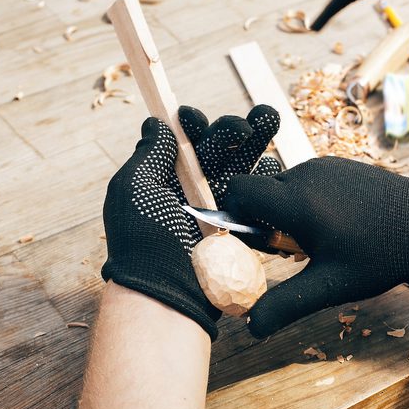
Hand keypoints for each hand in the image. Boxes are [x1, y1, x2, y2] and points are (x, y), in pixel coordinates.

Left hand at [101, 106, 281, 339]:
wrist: (169, 291)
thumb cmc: (145, 239)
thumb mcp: (133, 189)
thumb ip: (149, 153)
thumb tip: (155, 123)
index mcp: (167, 182)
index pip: (186, 144)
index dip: (193, 126)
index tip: (192, 118)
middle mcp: (194, 194)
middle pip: (220, 151)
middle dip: (234, 129)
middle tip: (246, 122)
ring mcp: (221, 212)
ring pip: (245, 170)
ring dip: (258, 144)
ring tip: (269, 123)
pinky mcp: (243, 231)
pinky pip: (261, 200)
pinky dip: (270, 181)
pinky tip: (275, 166)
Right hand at [224, 157, 408, 337]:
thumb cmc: (382, 254)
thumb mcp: (330, 285)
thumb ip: (286, 304)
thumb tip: (251, 326)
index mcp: (296, 200)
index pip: (239, 191)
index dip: (232, 214)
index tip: (248, 241)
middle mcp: (305, 175)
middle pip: (261, 193)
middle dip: (263, 221)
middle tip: (289, 251)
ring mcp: (324, 167)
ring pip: (284, 188)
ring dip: (286, 214)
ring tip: (317, 242)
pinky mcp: (340, 166)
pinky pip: (306, 182)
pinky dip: (306, 203)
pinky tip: (335, 227)